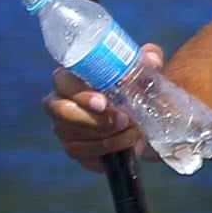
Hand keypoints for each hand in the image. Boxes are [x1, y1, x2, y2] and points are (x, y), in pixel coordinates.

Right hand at [44, 42, 149, 166]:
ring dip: (109, 135)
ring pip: (76, 135)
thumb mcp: (146, 70)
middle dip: (94, 118)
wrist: (145, 118)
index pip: (62, 81)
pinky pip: (85, 153)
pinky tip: (127, 142)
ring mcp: (64, 128)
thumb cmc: (137, 87)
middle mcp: (60, 102)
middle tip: (123, 119)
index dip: (80, 93)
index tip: (103, 102)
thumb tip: (151, 60)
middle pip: (62, 111)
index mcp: (72, 78)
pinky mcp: (74, 149)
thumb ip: (149, 59)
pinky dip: (109, 149)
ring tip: (134, 130)